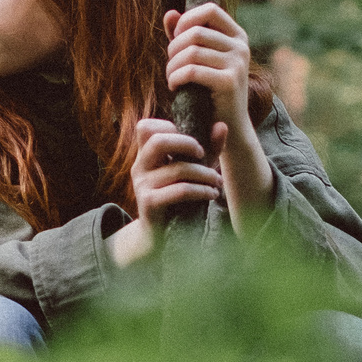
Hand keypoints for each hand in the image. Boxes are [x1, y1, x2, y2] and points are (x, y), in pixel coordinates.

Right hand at [110, 117, 227, 265]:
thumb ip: (206, 149)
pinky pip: (180, 191)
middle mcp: (139, 167)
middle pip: (157, 141)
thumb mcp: (191, 170)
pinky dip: (201, 190)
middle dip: (187, 143)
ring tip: (217, 181)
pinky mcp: (149, 203)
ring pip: (177, 169)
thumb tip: (222, 125)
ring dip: (204, 174)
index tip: (188, 140)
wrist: (157, 235)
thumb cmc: (176, 198)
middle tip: (203, 154)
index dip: (167, 126)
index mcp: (145, 155)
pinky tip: (212, 194)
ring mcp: (142, 185)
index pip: (145, 127)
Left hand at [162, 3, 273, 141]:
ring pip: (192, 52)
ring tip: (172, 78)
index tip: (176, 39)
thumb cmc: (208, 90)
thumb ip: (184, 35)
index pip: (210, 9)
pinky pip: (192, 71)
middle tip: (171, 67)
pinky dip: (176, 78)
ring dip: (172, 66)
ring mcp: (238, 64)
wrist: (228, 126)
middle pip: (196, 32)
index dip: (187, 20)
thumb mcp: (197, 58)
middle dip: (174, 49)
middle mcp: (241, 46)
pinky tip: (175, 87)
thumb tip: (170, 13)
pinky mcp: (230, 82)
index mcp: (237, 36)